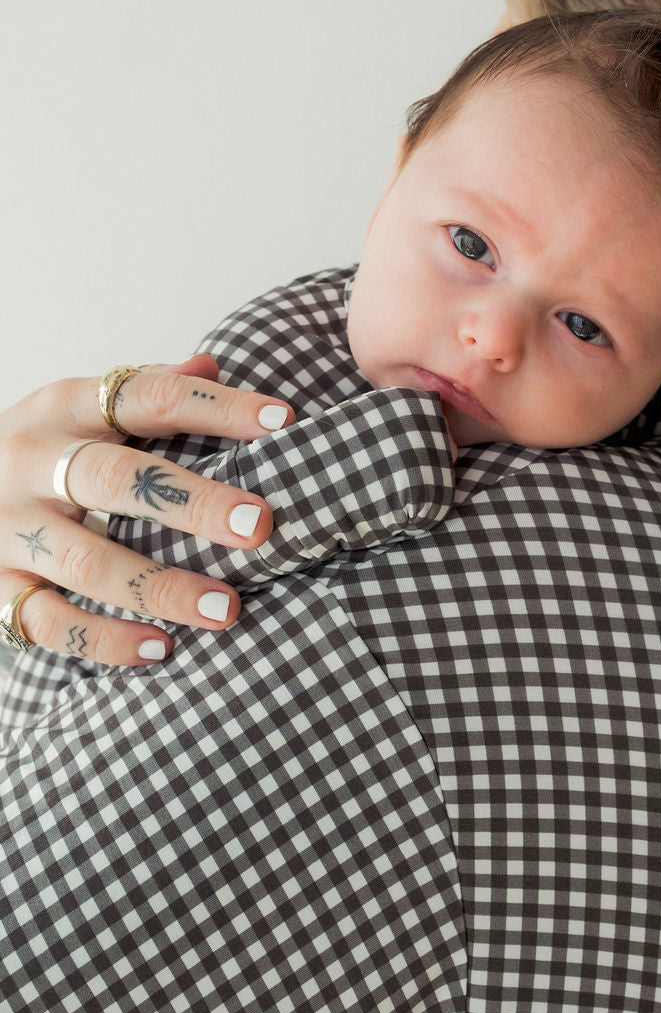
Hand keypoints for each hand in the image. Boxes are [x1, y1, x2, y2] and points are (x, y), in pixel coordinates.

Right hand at [0, 357, 293, 664]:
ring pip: (87, 562)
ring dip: (162, 588)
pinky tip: (160, 649)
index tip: (282, 422)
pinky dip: (107, 640)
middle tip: (258, 526)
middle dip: (192, 504)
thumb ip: (145, 389)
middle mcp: (29, 464)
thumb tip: (211, 363)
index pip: (146, 397)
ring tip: (227, 608)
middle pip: (115, 480)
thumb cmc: (39, 453)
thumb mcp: (78, 409)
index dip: (216, 406)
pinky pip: (51, 623)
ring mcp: (8, 530)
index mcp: (62, 409)